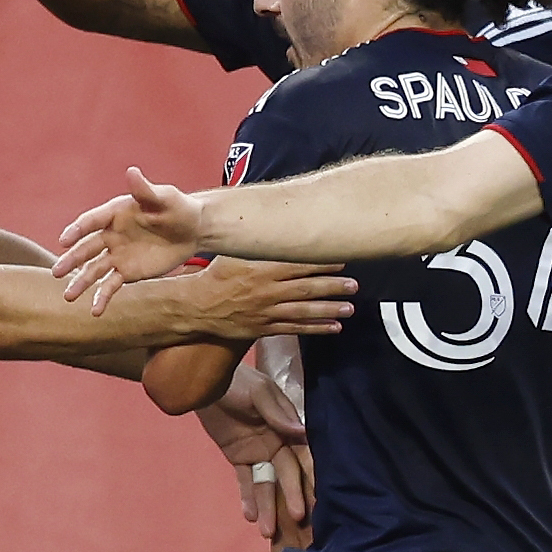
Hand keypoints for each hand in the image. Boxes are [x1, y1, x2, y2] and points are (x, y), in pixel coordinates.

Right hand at [58, 168, 205, 306]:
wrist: (192, 230)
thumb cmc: (177, 208)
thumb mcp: (164, 197)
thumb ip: (145, 190)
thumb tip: (132, 172)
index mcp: (114, 213)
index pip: (91, 222)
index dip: (77, 230)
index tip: (64, 240)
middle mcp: (110, 235)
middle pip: (86, 248)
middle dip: (71, 260)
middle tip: (56, 272)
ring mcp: (116, 255)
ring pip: (93, 270)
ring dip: (80, 283)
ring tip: (67, 297)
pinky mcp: (126, 272)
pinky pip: (110, 285)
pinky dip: (102, 297)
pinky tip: (95, 311)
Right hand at [189, 258, 356, 340]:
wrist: (197, 305)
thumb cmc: (217, 275)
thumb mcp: (234, 253)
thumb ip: (257, 243)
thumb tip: (275, 223)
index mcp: (261, 269)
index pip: (298, 264)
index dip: (322, 263)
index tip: (342, 260)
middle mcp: (267, 290)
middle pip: (306, 288)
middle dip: (333, 287)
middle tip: (354, 285)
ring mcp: (267, 311)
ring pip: (304, 310)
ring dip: (329, 309)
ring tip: (350, 308)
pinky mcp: (265, 328)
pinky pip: (295, 329)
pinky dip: (316, 329)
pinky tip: (334, 327)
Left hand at [197, 358, 313, 539]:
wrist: (206, 380)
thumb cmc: (238, 382)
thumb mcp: (259, 394)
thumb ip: (277, 415)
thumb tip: (301, 433)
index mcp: (288, 428)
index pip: (304, 456)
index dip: (312, 476)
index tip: (320, 498)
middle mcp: (277, 444)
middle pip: (287, 475)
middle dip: (292, 496)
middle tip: (298, 518)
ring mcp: (258, 452)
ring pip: (266, 483)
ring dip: (268, 506)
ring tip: (267, 532)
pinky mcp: (238, 457)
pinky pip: (244, 480)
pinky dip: (247, 498)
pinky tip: (250, 516)